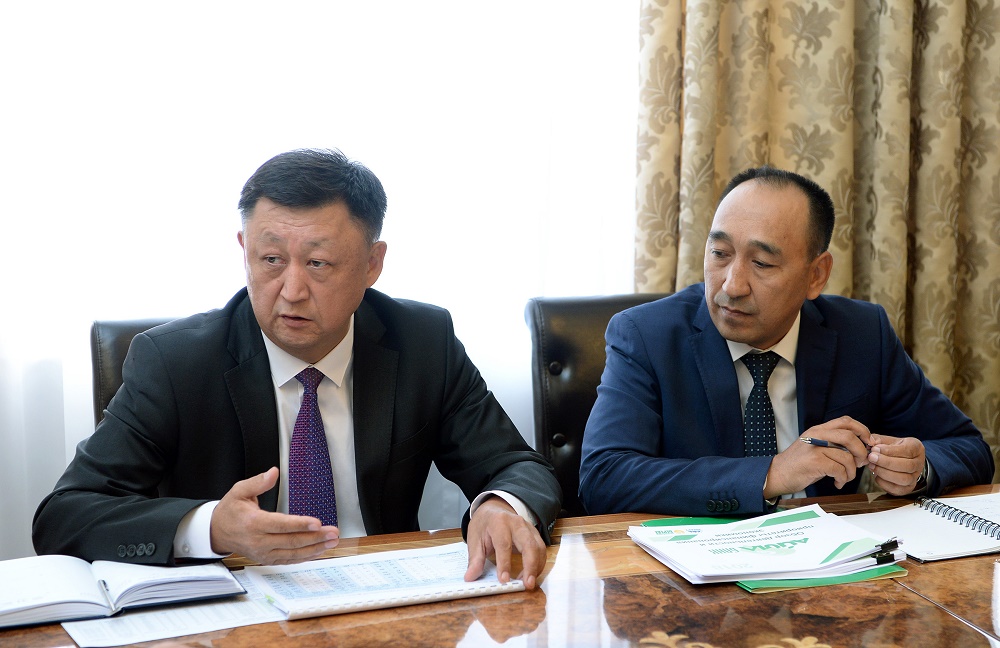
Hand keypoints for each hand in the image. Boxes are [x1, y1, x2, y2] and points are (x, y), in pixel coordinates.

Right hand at [210, 467, 339, 564]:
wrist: (218, 532)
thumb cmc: (231, 511)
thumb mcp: (239, 491)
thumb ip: (257, 482)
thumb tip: (273, 472)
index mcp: (253, 523)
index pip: (280, 525)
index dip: (300, 524)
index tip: (317, 523)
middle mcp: (259, 541)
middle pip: (291, 541)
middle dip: (315, 537)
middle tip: (333, 532)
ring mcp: (263, 553)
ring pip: (293, 553)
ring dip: (315, 548)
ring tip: (332, 541)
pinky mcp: (267, 559)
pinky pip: (289, 560)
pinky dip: (306, 557)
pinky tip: (319, 550)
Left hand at [464, 497, 545, 589]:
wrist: (493, 510)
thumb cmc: (484, 525)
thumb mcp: (474, 539)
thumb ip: (474, 559)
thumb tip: (470, 577)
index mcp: (499, 522)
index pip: (504, 544)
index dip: (504, 563)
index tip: (504, 580)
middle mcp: (517, 524)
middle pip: (529, 545)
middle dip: (530, 566)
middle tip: (527, 584)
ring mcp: (528, 528)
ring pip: (539, 548)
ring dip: (536, 568)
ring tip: (527, 583)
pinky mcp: (535, 534)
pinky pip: (541, 550)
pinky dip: (538, 565)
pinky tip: (530, 575)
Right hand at [764, 416, 872, 497]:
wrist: (778, 474)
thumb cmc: (799, 464)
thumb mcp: (815, 447)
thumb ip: (834, 444)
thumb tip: (861, 449)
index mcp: (819, 430)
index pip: (846, 421)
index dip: (862, 430)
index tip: (869, 442)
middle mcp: (817, 435)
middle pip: (850, 436)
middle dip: (861, 451)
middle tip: (861, 462)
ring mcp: (815, 448)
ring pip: (847, 457)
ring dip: (852, 471)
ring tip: (845, 477)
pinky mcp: (814, 462)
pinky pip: (839, 469)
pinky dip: (843, 478)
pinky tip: (837, 482)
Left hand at [867, 434, 926, 494]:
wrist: (902, 460)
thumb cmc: (894, 449)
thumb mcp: (888, 440)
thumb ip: (878, 440)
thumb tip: (870, 443)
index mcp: (916, 448)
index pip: (906, 450)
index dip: (889, 451)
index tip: (875, 449)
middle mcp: (919, 463)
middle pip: (907, 466)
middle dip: (886, 462)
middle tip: (871, 458)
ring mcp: (915, 477)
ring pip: (904, 479)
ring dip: (885, 473)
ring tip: (872, 466)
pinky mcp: (908, 488)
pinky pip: (897, 489)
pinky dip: (884, 483)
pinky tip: (876, 475)